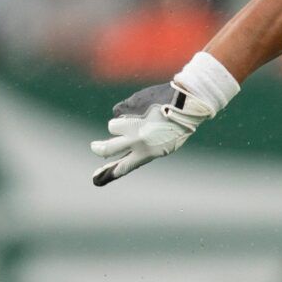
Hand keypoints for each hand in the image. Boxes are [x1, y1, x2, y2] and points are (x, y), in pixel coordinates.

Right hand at [90, 83, 214, 185]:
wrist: (185, 102)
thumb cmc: (179, 125)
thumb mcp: (165, 145)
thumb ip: (145, 149)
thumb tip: (126, 151)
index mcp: (147, 153)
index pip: (124, 167)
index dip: (110, 172)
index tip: (97, 179)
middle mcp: (136, 140)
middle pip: (108, 148)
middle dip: (99, 149)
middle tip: (95, 147)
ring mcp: (130, 123)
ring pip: (113, 126)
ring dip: (122, 123)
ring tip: (139, 118)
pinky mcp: (127, 106)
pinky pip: (119, 110)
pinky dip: (128, 109)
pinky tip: (141, 106)